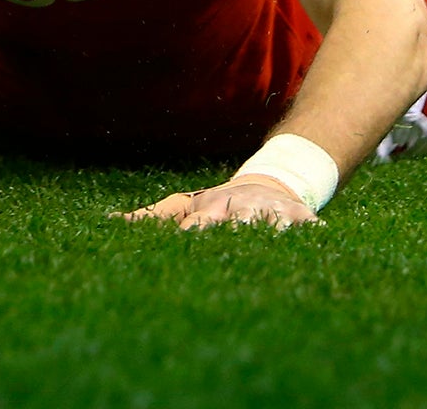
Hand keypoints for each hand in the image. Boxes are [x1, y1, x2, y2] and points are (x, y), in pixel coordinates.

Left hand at [112, 174, 318, 232]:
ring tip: (269, 238)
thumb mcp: (185, 206)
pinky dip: (311, 230)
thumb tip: (108, 223)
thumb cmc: (217, 205)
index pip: (195, 224)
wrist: (266, 184)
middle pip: (231, 222)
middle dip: (226, 231)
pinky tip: (317, 238)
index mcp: (209, 208)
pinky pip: (306, 224)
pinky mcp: (298, 216)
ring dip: (268, 229)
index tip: (181, 243)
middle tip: (220, 242)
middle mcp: (237, 207)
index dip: (188, 234)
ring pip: (268, 221)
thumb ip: (150, 218)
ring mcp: (267, 210)